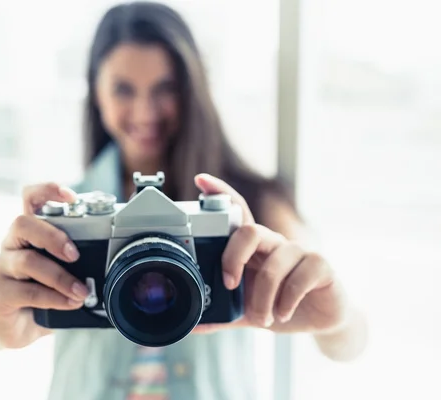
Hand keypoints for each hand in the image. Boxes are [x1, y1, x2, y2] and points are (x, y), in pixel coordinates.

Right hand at [0, 183, 88, 348]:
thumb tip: (111, 262)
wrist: (18, 329)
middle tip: (75, 255)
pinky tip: (70, 303)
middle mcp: (11, 244)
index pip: (30, 199)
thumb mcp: (64, 272)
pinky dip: (53, 298)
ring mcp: (1, 268)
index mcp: (29, 232)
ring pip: (27, 261)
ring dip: (60, 277)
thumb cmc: (45, 293)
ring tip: (82, 292)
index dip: (47, 191)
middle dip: (53, 236)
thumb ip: (78, 262)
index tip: (70, 197)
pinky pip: (26, 291)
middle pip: (22, 224)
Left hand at [192, 174, 347, 334]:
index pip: (238, 213)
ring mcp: (299, 251)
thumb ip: (221, 316)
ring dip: (263, 299)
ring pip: (273, 266)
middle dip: (233, 259)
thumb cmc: (280, 305)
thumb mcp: (246, 312)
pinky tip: (284, 313)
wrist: (319, 321)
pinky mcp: (321, 265)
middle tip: (229, 286)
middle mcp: (274, 243)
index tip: (200, 181)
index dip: (221, 193)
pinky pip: (298, 278)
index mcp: (254, 248)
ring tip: (264, 318)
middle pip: (250, 232)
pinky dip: (286, 301)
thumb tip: (191, 326)